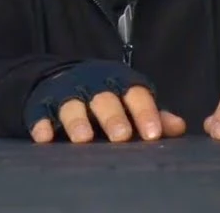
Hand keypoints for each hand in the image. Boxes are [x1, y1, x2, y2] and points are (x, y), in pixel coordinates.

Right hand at [30, 88, 187, 143]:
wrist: (62, 80)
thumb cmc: (107, 98)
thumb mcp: (130, 102)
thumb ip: (152, 115)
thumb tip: (179, 127)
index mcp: (120, 83)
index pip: (135, 94)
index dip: (144, 113)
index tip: (153, 134)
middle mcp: (93, 86)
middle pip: (104, 99)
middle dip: (112, 117)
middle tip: (121, 136)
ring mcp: (66, 93)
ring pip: (72, 105)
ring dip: (77, 121)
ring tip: (83, 139)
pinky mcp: (42, 104)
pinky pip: (41, 113)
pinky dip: (42, 124)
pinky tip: (44, 137)